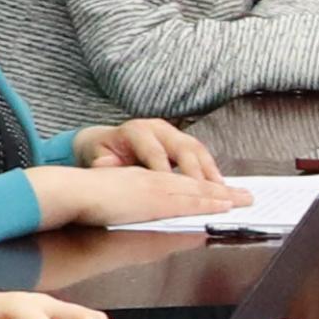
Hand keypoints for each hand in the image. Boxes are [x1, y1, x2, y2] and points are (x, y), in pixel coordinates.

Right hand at [30, 160, 250, 231]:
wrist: (70, 190)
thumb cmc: (85, 198)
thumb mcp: (115, 200)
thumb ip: (132, 207)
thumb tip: (144, 217)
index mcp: (145, 181)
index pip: (182, 186)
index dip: (205, 192)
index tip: (225, 196)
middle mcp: (154, 181)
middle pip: (195, 185)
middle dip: (222, 192)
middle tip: (248, 197)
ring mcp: (154, 187)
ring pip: (195, 191)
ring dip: (221, 196)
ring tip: (244, 200)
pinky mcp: (153, 197)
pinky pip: (187, 200)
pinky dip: (207, 202)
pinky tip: (222, 204)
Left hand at [70, 117, 222, 177]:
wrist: (106, 141)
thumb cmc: (103, 152)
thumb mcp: (97, 156)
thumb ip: (102, 163)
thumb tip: (105, 165)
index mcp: (137, 131)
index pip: (154, 151)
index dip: (164, 170)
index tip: (172, 189)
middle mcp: (158, 128)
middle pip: (183, 148)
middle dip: (196, 171)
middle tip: (206, 191)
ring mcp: (173, 132)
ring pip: (197, 149)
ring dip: (210, 170)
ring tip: (221, 189)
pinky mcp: (182, 141)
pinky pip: (201, 154)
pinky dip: (211, 170)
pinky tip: (219, 185)